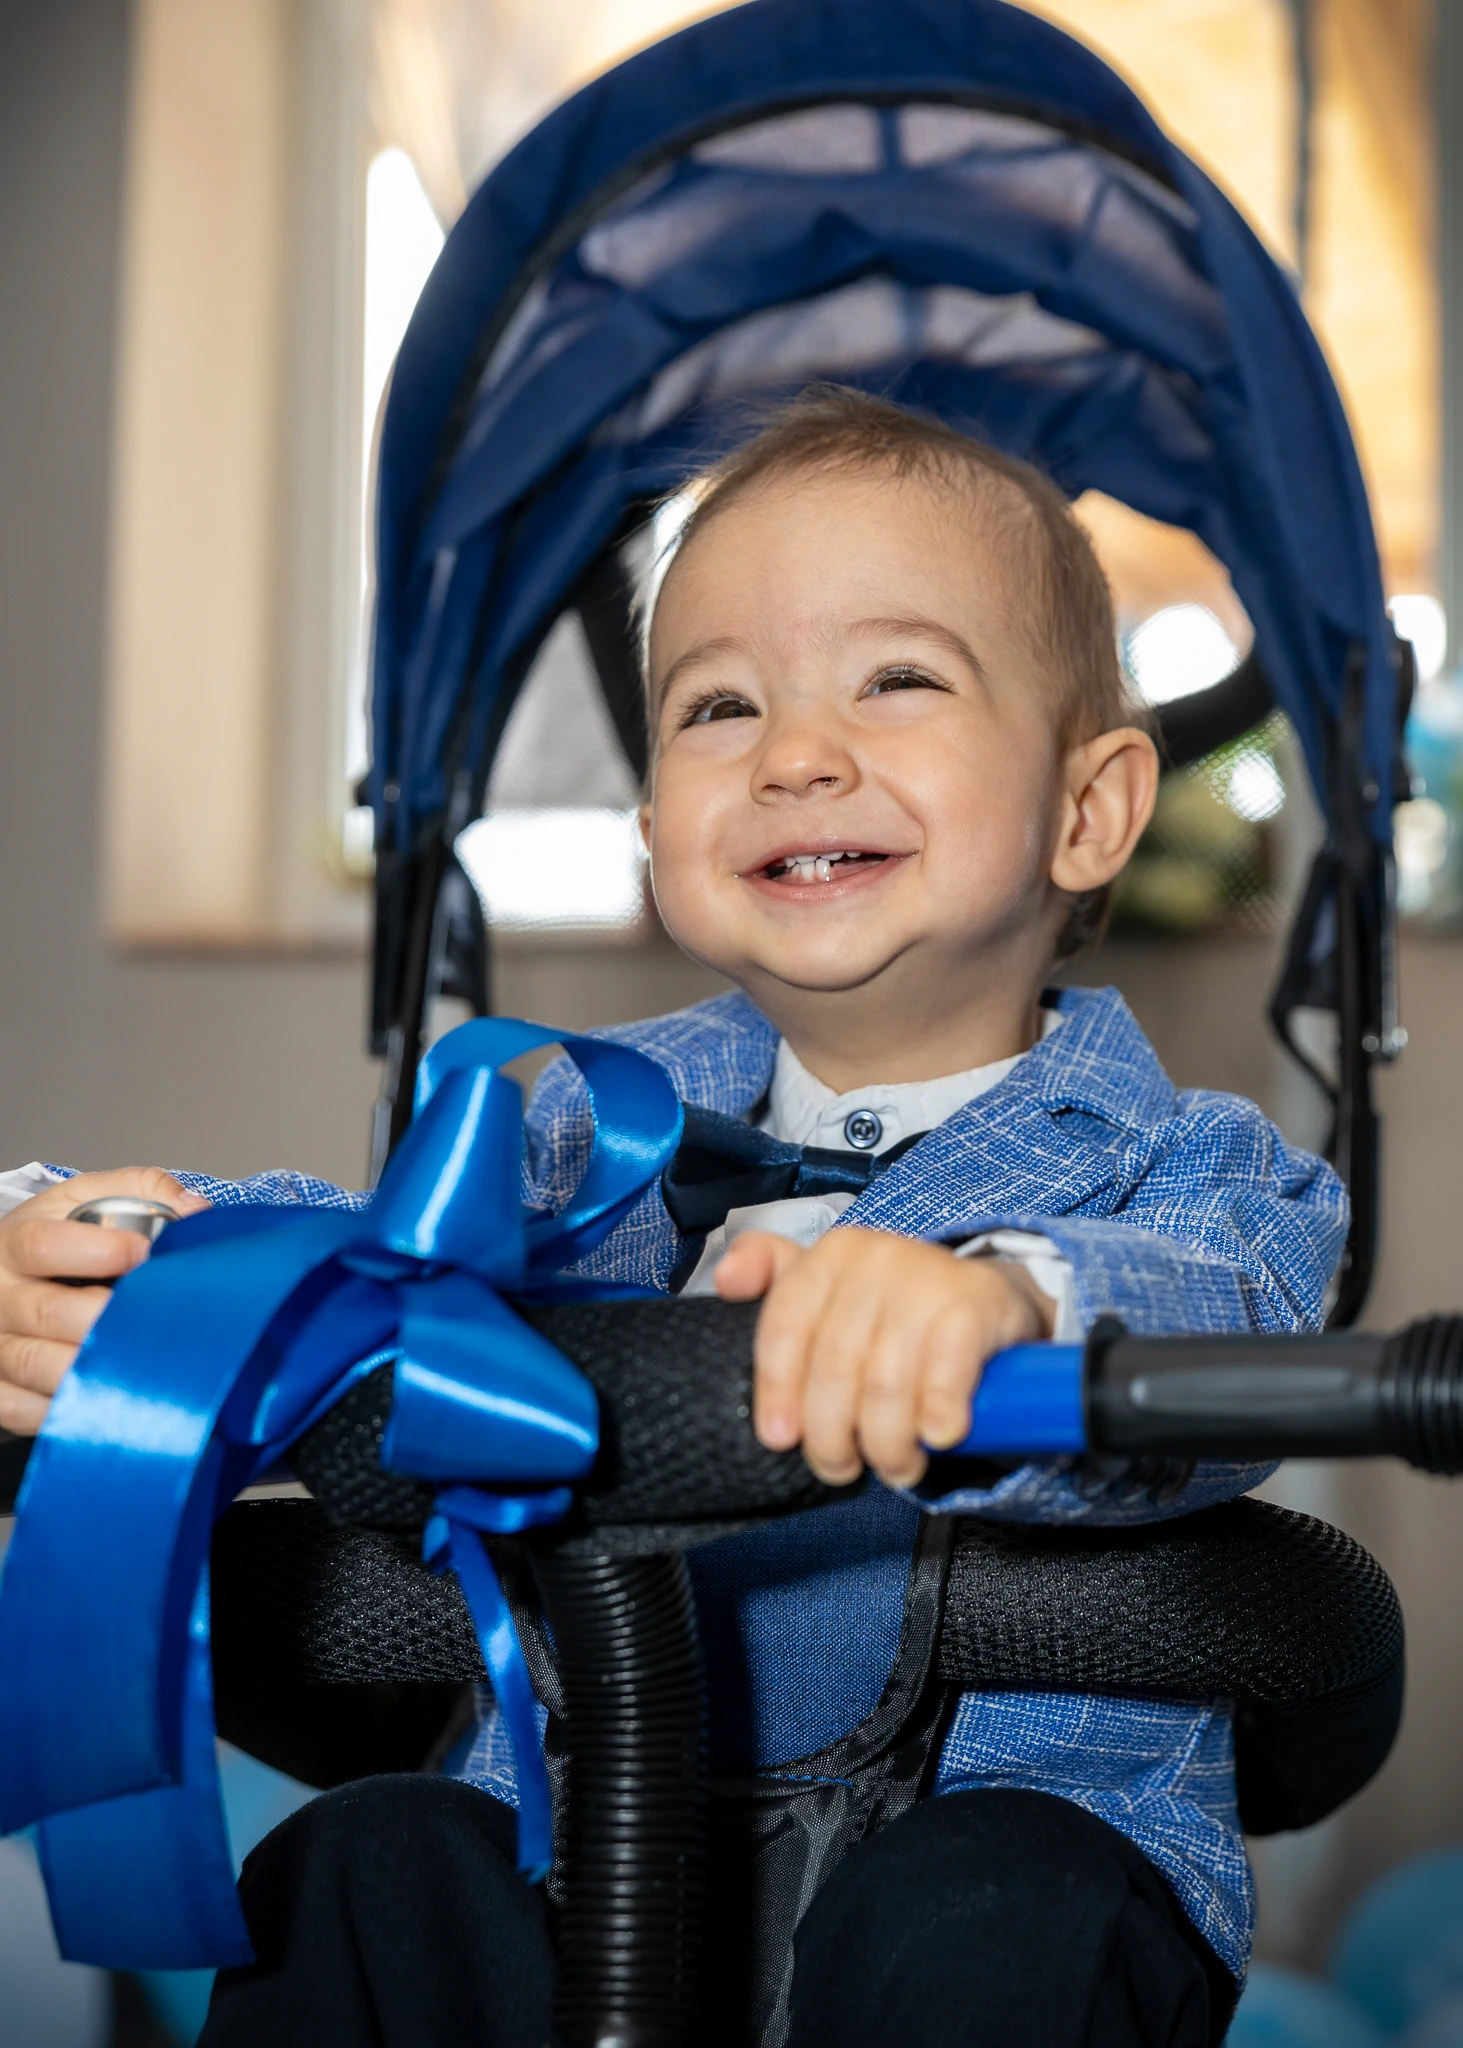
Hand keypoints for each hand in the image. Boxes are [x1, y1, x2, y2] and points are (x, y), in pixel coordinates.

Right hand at [0, 1169, 209, 1433]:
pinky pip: (25, 1408)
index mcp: (17, 1242)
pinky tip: (106, 1395)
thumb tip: (195, 1212)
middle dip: (108, 1319)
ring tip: (141, 1360)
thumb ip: (141, 1190)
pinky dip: (67, 1408)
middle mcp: (0, 1296)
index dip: (99, 1251)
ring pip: (38, 1364)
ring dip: (95, 1367)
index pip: (45, 1245)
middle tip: (154, 1320)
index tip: (145, 1255)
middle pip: (49, 1313)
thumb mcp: (88, 1199)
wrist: (7, 1280)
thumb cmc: (57, 1243)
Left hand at [715, 1226, 1054, 1488]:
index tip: (779, 1439)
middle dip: (831, 1434)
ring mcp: (928, 1277)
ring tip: (894, 1465)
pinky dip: (937, 1417)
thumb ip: (772, 1276)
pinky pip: (944, 1376)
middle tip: (840, 1467)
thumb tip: (726, 1281)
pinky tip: (939, 1436)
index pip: (785, 1326)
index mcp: (833, 1253)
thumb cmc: (895, 1311)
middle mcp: (877, 1255)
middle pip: (833, 1366)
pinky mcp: (976, 1305)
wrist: (988, 1302)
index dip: (777, 1390)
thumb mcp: (833, 1288)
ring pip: (886, 1383)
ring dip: (887, 1442)